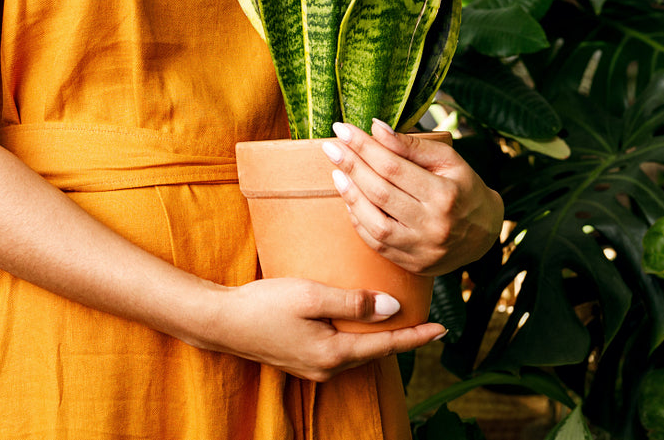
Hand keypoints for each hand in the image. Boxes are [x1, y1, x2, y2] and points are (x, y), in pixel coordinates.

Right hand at [195, 277, 444, 380]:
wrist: (221, 322)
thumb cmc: (263, 304)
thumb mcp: (312, 296)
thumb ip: (354, 303)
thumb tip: (394, 308)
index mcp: (334, 355)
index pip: (387, 346)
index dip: (416, 336)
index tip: (442, 328)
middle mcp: (327, 368)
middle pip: (375, 353)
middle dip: (402, 338)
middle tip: (427, 322)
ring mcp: (313, 367)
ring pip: (358, 353)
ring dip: (379, 339)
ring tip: (399, 321)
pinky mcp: (301, 359)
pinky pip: (341, 351)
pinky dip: (357, 338)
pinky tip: (360, 324)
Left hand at [322, 120, 503, 275]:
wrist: (486, 233)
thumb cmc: (465, 188)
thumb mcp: (448, 160)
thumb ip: (411, 146)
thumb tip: (375, 128)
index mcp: (445, 196)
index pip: (393, 167)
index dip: (364, 147)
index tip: (343, 129)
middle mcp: (433, 226)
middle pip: (380, 193)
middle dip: (351, 166)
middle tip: (330, 146)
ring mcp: (421, 249)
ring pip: (374, 223)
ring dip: (350, 195)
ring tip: (336, 172)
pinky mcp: (412, 264)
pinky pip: (376, 243)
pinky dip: (359, 220)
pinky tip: (349, 199)